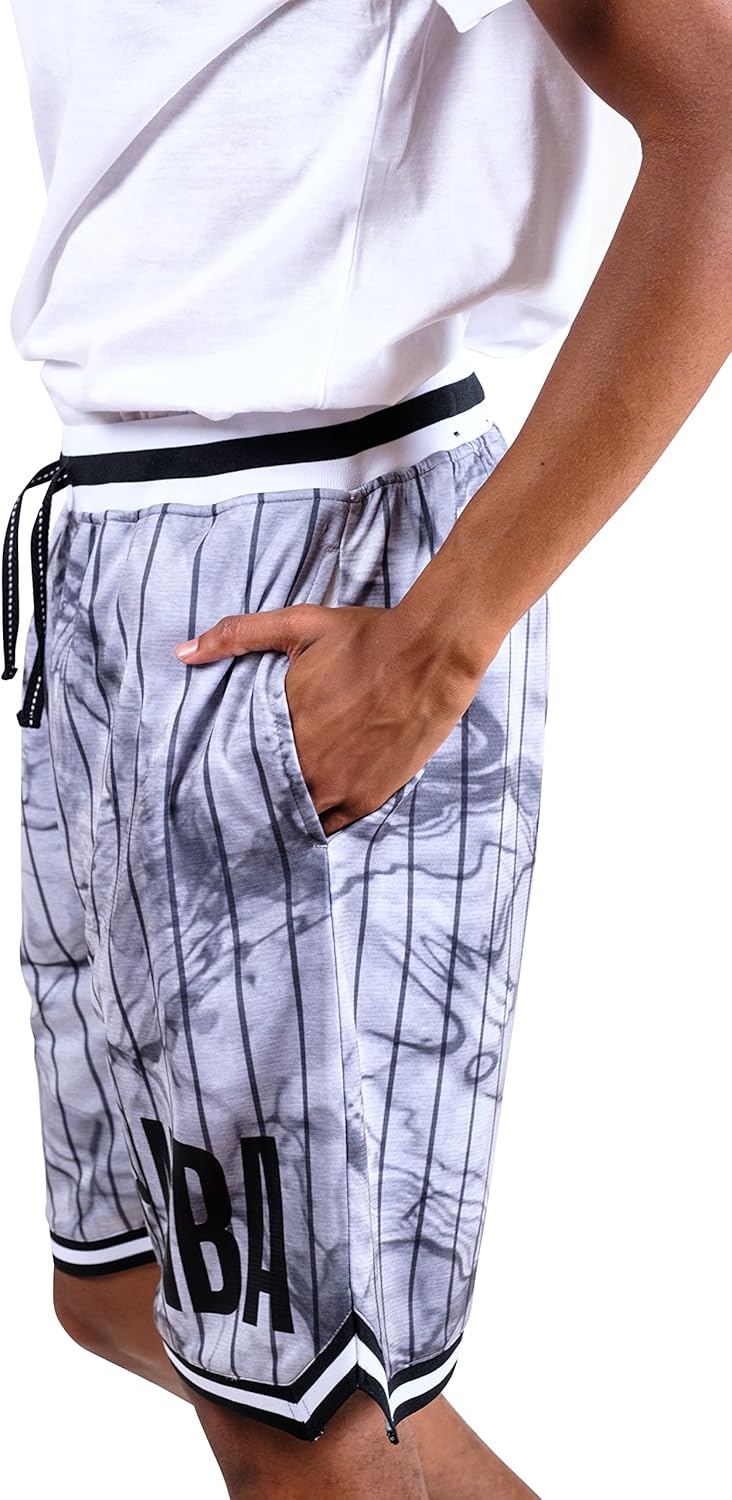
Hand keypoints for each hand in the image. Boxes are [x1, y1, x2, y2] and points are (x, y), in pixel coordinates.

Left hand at [174, 597, 493, 835]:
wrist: (432, 654)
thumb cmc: (367, 636)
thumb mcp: (299, 625)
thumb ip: (237, 635)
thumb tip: (182, 652)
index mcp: (280, 722)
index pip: (237, 763)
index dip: (227, 772)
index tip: (211, 780)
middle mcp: (303, 761)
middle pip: (261, 795)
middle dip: (251, 798)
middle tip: (235, 808)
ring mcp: (336, 784)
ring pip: (293, 816)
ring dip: (280, 816)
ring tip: (266, 821)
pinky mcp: (367, 797)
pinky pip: (331, 827)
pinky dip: (315, 827)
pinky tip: (305, 825)